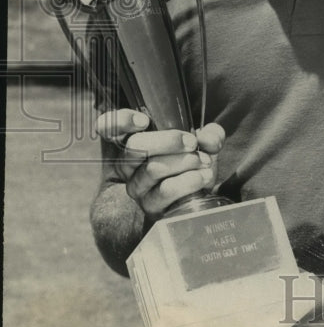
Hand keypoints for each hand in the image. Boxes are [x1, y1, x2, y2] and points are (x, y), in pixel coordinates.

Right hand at [95, 108, 225, 218]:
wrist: (197, 195)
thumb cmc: (192, 160)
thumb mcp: (203, 143)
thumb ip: (209, 135)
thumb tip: (208, 139)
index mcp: (134, 140)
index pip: (110, 127)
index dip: (122, 121)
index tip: (144, 120)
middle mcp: (128, 163)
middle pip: (135, 146)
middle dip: (168, 141)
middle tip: (192, 142)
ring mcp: (137, 186)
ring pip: (153, 168)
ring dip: (184, 162)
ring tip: (204, 161)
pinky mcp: (150, 206)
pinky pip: (165, 191)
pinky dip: (188, 181)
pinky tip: (204, 176)